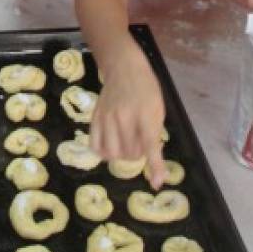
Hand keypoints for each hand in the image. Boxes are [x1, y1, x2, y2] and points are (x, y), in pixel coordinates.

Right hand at [88, 43, 166, 188]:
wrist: (124, 68)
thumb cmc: (146, 89)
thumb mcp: (158, 109)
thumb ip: (154, 134)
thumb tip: (151, 160)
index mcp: (144, 115)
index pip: (150, 146)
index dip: (155, 166)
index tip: (156, 182)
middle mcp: (124, 118)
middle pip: (130, 153)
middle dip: (138, 154)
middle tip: (140, 141)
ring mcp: (107, 118)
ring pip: (113, 154)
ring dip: (122, 154)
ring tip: (126, 143)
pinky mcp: (95, 118)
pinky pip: (95, 146)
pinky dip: (104, 152)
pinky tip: (111, 145)